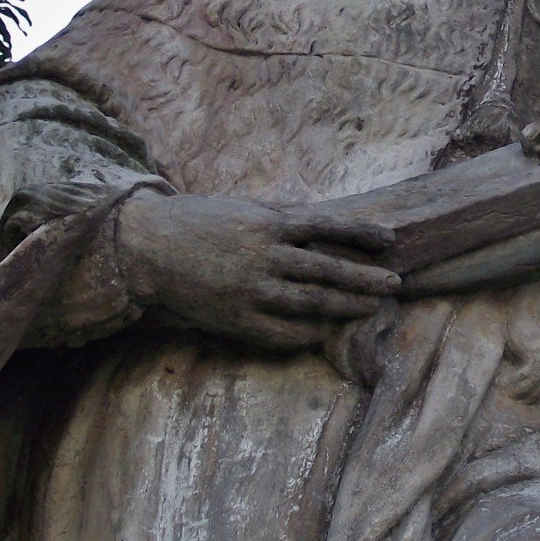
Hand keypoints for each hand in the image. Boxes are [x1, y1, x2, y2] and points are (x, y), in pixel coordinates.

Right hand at [114, 192, 397, 351]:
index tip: (390, 239)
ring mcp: (251, 289)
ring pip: (311, 302)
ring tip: (371, 308)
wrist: (145, 247)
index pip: (329, 226)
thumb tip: (313, 212)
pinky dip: (305, 333)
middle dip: (365, 278)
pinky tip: (323, 332)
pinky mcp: (234, 317)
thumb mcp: (240, 206)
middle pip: (328, 270)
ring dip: (345, 306)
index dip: (361, 233)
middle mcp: (265, 256)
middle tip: (394, 284)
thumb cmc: (194, 220)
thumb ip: (278, 211)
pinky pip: (279, 331)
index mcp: (268, 223)